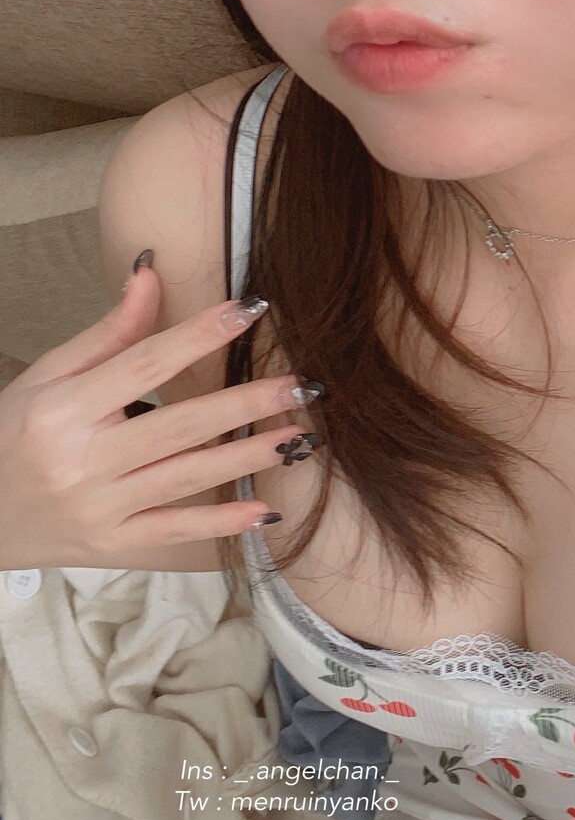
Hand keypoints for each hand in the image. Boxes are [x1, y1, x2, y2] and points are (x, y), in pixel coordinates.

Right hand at [0, 260, 316, 570]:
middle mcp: (83, 461)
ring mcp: (100, 509)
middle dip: (245, 403)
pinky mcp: (112, 545)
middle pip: (179, 426)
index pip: (144, 364)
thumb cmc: (9, 435)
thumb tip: (152, 274)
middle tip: (300, 384)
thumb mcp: (46, 377)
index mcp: (63, 410)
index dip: (199, 336)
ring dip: (248, 457)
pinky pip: (175, 532)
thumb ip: (106, 333)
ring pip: (187, 478)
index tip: (249, 311)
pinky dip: (221, 524)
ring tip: (298, 435)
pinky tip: (265, 510)